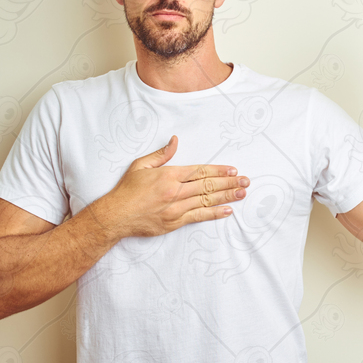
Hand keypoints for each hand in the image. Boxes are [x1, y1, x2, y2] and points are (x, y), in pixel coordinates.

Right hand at [103, 135, 248, 237]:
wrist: (116, 215)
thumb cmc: (127, 190)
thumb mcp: (141, 165)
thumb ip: (162, 154)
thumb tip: (175, 141)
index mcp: (169, 175)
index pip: (200, 171)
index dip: (219, 170)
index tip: (233, 170)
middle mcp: (175, 191)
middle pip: (208, 185)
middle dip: (229, 183)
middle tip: (245, 181)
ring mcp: (176, 208)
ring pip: (207, 200)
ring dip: (227, 196)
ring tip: (242, 193)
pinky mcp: (175, 222)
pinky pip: (199, 216)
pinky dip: (214, 213)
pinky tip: (227, 210)